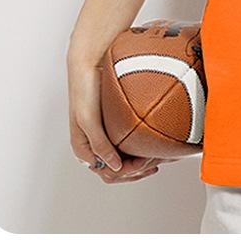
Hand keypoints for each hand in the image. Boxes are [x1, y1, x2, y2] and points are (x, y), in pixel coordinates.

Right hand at [67, 54, 170, 183]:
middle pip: (116, 171)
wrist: (88, 66)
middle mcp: (93, 147)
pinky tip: (151, 146)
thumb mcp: (88, 120)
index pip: (108, 173)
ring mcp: (103, 137)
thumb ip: (99, 144)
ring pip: (122, 160)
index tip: (146, 162)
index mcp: (83, 149)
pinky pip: (125, 146)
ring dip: (139, 163)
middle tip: (156, 162)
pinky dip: (138, 150)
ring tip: (157, 158)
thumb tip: (114, 168)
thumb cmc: (84, 92)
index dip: (128, 172)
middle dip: (136, 170)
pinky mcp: (111, 127)